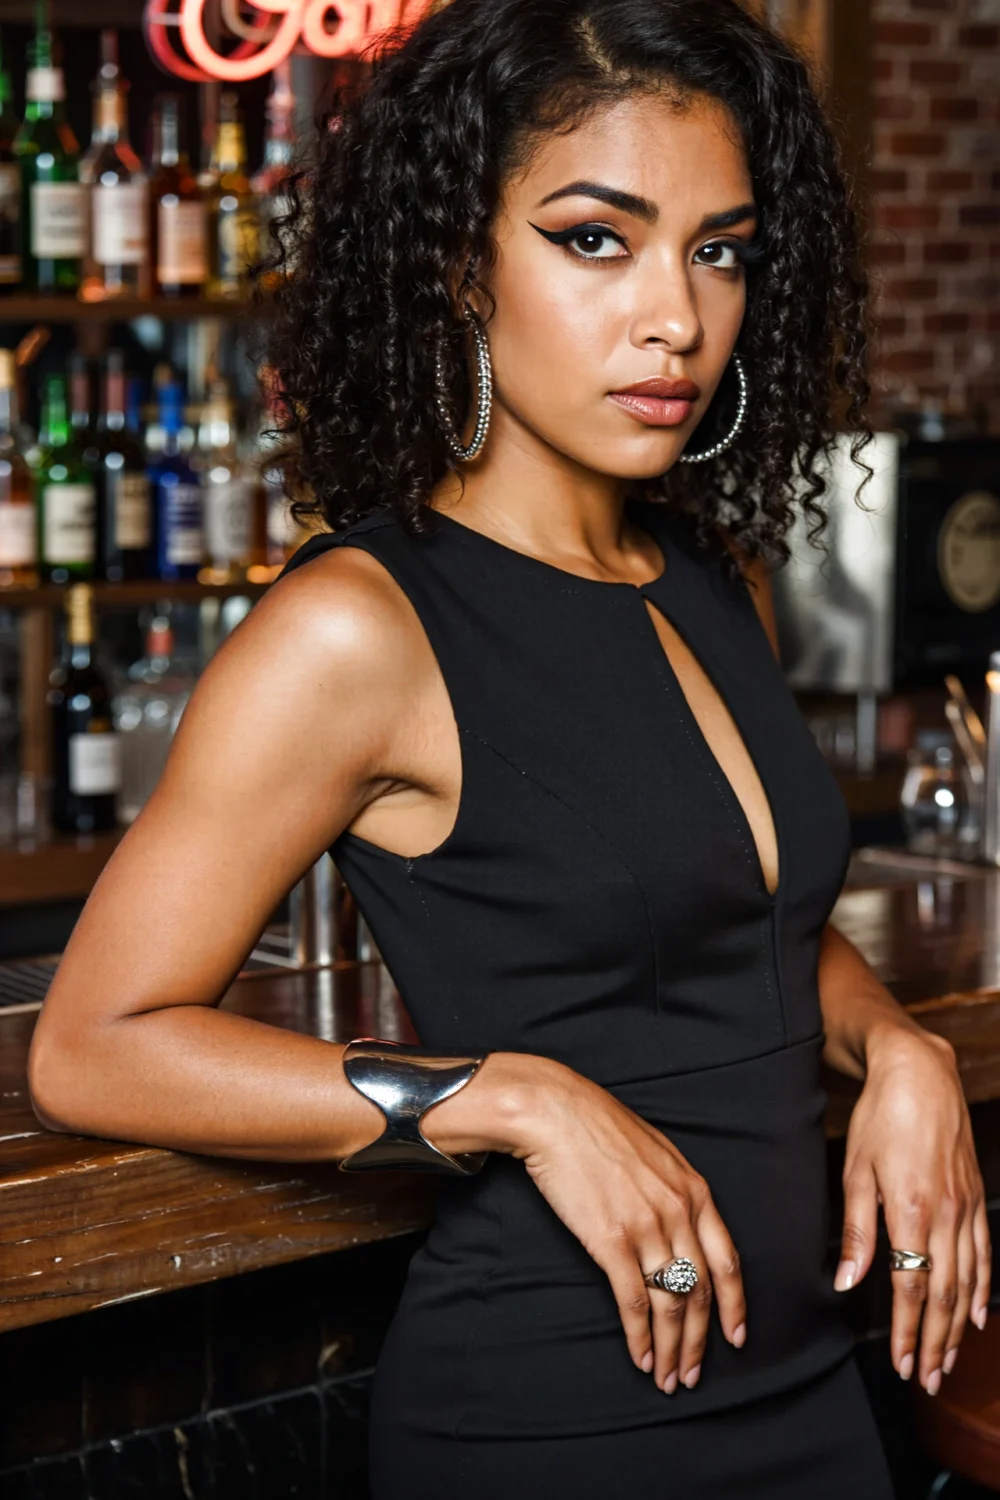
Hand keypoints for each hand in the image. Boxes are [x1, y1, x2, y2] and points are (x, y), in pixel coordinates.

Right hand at [508, 1058, 746, 1394]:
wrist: (556, 1113)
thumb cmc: (600, 1127)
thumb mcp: (657, 1152)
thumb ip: (677, 1190)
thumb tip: (684, 1225)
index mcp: (694, 1191)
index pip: (727, 1261)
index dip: (734, 1305)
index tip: (736, 1337)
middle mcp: (678, 1213)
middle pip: (700, 1291)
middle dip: (699, 1340)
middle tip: (693, 1373)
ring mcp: (646, 1227)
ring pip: (670, 1303)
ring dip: (671, 1347)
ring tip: (668, 1377)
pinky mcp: (610, 1240)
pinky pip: (633, 1300)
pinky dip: (639, 1335)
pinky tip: (641, 1356)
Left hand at [834, 1025, 991, 1393]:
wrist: (921, 1074)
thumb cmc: (881, 1118)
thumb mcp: (856, 1171)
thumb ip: (856, 1231)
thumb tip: (846, 1281)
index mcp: (911, 1211)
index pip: (910, 1287)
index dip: (906, 1331)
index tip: (899, 1363)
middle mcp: (946, 1215)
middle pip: (943, 1294)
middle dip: (934, 1342)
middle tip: (925, 1379)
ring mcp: (966, 1207)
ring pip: (967, 1281)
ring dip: (957, 1326)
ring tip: (947, 1361)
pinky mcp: (975, 1197)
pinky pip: (984, 1253)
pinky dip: (982, 1288)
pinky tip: (977, 1313)